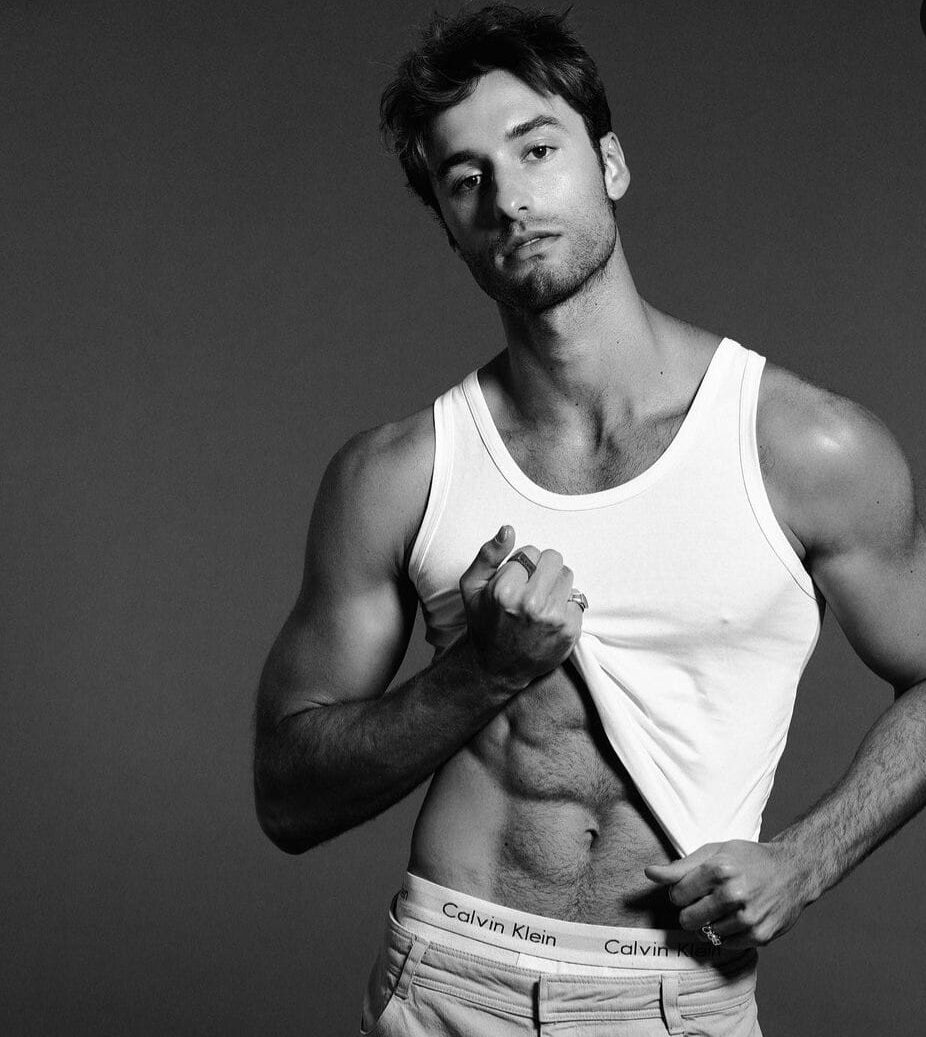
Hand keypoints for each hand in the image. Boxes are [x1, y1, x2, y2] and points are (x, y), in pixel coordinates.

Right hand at [459, 525, 583, 689]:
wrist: (496, 667)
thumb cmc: (484, 624)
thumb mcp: (472, 587)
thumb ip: (488, 554)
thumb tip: (508, 530)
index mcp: (505, 590)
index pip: (530, 551)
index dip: (522, 564)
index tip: (515, 581)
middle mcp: (531, 603)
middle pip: (554, 558)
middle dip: (542, 569)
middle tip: (530, 588)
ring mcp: (553, 618)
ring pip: (567, 575)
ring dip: (555, 585)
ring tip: (540, 602)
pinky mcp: (570, 630)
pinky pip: (578, 598)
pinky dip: (566, 605)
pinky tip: (550, 617)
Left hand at [645, 840, 809, 948]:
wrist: (793, 872)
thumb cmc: (748, 859)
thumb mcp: (714, 852)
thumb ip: (680, 867)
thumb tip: (649, 873)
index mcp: (719, 869)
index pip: (677, 895)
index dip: (680, 892)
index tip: (691, 888)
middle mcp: (733, 894)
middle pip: (688, 918)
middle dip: (690, 910)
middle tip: (705, 900)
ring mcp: (747, 918)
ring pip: (705, 934)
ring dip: (708, 923)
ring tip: (722, 908)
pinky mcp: (759, 936)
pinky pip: (724, 945)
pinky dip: (724, 934)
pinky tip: (734, 918)